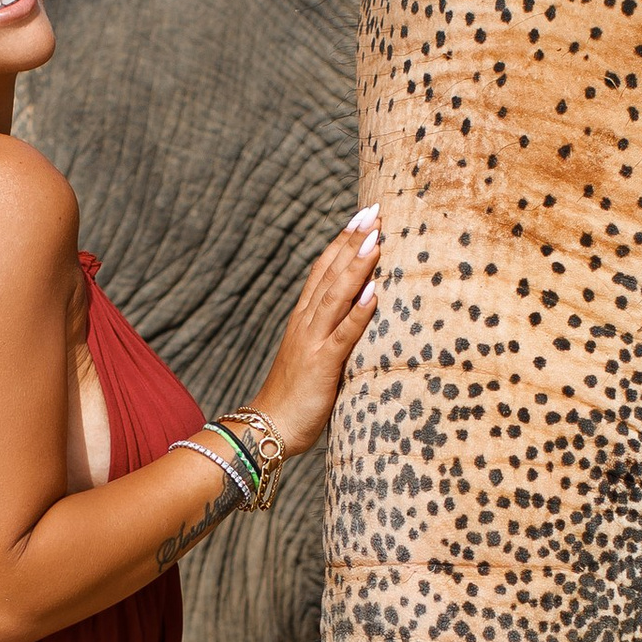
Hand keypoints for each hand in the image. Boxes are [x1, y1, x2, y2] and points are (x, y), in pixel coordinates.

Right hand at [249, 206, 380, 459]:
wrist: (266, 428)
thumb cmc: (293, 397)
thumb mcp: (312, 356)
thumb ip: (328, 333)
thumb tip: (355, 313)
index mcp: (303, 320)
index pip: (322, 271)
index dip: (341, 242)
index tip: (361, 217)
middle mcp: (306, 324)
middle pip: (330, 274)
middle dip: (352, 242)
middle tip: (373, 212)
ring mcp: (312, 342)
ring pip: (336, 296)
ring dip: (356, 267)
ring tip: (376, 240)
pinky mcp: (321, 365)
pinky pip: (343, 335)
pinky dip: (358, 312)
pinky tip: (374, 293)